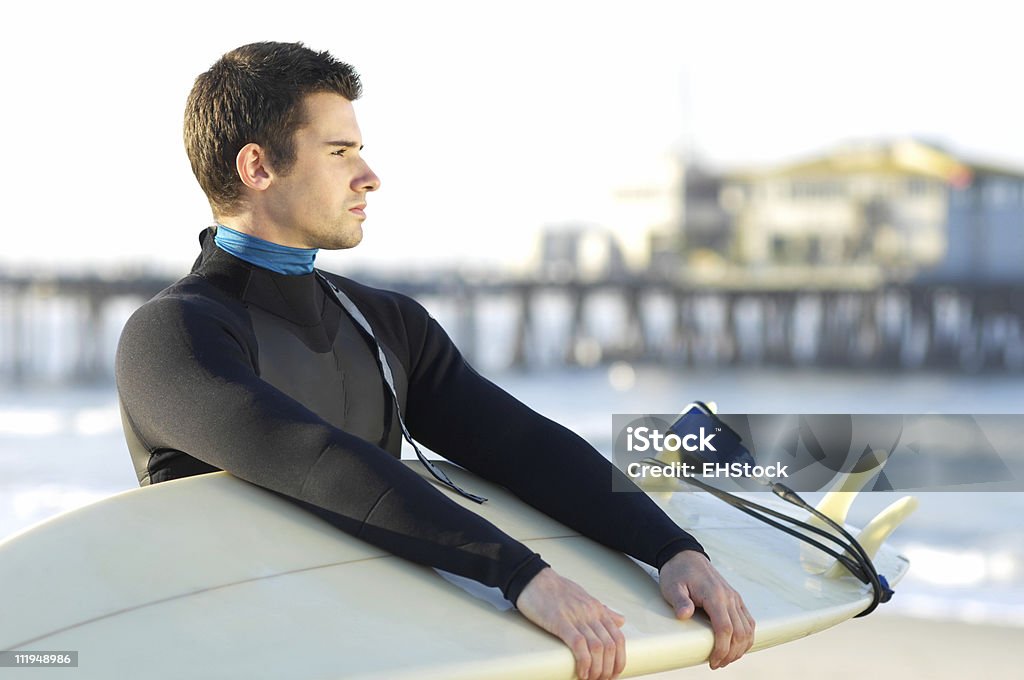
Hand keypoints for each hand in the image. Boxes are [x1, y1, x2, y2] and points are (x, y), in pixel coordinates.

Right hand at [515, 567, 626, 679]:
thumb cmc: (555, 588)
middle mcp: (590, 613)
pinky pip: (579, 644)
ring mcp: (576, 617)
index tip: (614, 672)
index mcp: (597, 609)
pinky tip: (582, 672)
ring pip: (597, 648)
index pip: (618, 637)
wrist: (533, 578)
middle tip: (603, 679)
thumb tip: (620, 621)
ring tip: (592, 679)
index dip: (619, 659)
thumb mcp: (584, 597)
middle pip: (610, 646)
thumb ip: (603, 611)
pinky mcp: (560, 621)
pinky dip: (584, 662)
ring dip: (598, 669)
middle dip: (609, 668)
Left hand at [659, 550, 754, 668]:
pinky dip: (746, 637)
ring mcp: (734, 598)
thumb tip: (685, 614)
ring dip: (740, 648)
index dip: (722, 649)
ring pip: (748, 629)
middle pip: (740, 632)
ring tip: (726, 659)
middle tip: (717, 664)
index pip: (725, 628)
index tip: (713, 661)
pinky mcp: (735, 599)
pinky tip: (737, 647)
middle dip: (731, 653)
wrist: (685, 556)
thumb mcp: (672, 586)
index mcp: (715, 595)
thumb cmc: (677, 572)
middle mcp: (729, 597)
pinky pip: (748, 621)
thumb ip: (679, 601)